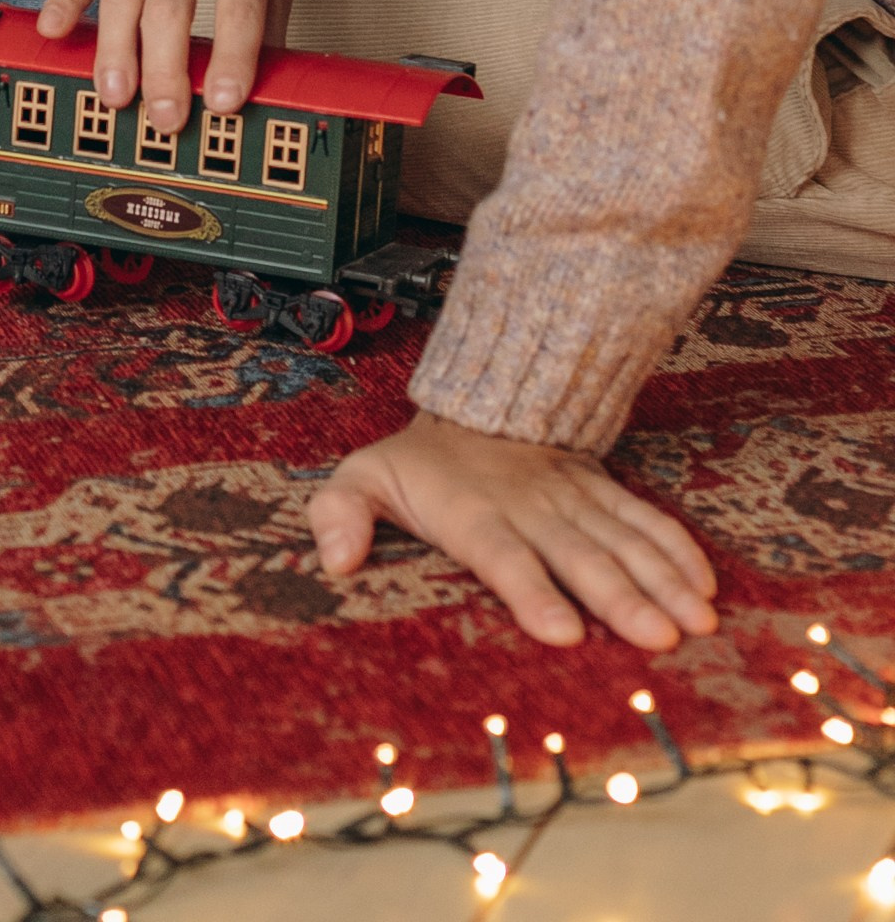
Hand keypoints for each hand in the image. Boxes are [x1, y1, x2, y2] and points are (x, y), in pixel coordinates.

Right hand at [36, 0, 295, 133]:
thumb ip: (270, 19)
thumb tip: (267, 85)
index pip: (240, 11)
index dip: (233, 60)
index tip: (225, 104)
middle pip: (171, 11)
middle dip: (165, 70)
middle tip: (165, 118)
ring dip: (115, 49)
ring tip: (115, 96)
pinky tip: (53, 31)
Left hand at [309, 413, 718, 651]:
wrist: (479, 404)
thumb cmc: (422, 463)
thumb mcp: (365, 476)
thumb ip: (342, 512)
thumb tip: (334, 558)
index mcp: (474, 513)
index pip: (505, 555)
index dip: (533, 592)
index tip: (564, 632)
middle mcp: (532, 508)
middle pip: (579, 555)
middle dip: (621, 597)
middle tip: (659, 638)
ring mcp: (574, 499)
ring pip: (622, 539)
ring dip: (661, 580)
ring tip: (696, 621)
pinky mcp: (603, 493)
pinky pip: (646, 518)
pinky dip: (677, 549)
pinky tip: (706, 585)